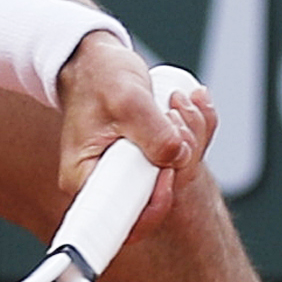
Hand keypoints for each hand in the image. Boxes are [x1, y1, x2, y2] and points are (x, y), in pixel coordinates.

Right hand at [56, 35, 208, 246]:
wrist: (98, 60)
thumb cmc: (99, 78)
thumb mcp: (127, 99)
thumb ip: (154, 132)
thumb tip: (178, 157)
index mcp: (87, 178)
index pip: (122, 221)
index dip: (154, 204)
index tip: (167, 172)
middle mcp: (109, 182)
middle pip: (157, 199)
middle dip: (180, 160)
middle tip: (175, 120)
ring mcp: (133, 170)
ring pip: (176, 175)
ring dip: (191, 138)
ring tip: (177, 104)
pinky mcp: (150, 157)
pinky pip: (182, 157)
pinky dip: (194, 131)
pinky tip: (189, 105)